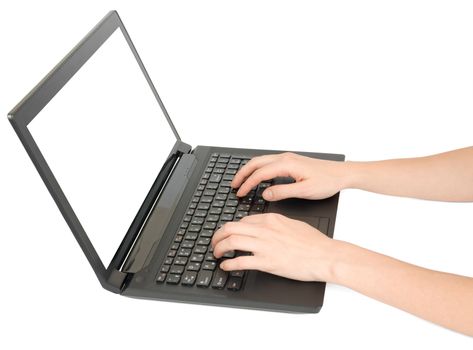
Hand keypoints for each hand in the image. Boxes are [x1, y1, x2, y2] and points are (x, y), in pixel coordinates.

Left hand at [211, 213, 338, 281]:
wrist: (325, 256)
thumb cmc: (314, 242)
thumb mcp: (293, 224)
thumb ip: (276, 224)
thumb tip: (265, 227)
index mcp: (271, 219)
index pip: (243, 220)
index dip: (232, 228)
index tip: (229, 234)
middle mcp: (265, 230)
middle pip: (231, 227)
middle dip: (218, 235)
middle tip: (215, 242)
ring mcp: (265, 246)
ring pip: (232, 241)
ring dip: (219, 248)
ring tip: (216, 253)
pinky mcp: (267, 262)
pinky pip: (240, 260)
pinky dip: (229, 263)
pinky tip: (226, 266)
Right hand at [231, 152, 346, 200]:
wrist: (341, 173)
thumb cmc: (327, 181)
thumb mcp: (304, 191)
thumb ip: (283, 192)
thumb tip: (265, 194)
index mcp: (287, 164)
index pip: (260, 173)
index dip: (248, 184)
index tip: (240, 193)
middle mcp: (285, 158)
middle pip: (256, 163)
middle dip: (242, 173)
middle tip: (233, 185)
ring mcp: (288, 158)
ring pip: (261, 161)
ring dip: (249, 170)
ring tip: (241, 181)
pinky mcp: (291, 161)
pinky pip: (268, 162)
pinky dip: (258, 169)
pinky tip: (257, 177)